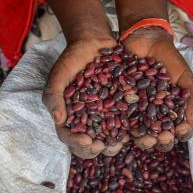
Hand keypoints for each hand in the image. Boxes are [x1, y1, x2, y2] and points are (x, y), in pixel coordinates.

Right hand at [43, 0, 129, 157]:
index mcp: (71, 119)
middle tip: (103, 146)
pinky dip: (132, 129)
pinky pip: (128, 123)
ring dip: (115, 145)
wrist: (94, 43)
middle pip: (91, 145)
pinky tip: (138, 129)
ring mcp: (107, 117)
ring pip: (110, 139)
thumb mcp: (58, 76)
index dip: (77, 143)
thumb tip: (58, 120)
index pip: (70, 137)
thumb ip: (54, 96)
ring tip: (120, 142)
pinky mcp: (123, 109)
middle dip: (97, 149)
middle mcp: (89, 122)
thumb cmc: (71, 60)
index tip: (87, 140)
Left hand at [122, 28, 192, 151]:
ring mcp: (133, 113)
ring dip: (139, 138)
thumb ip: (191, 101)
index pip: (174, 134)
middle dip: (157, 141)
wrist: (146, 40)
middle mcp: (151, 118)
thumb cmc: (169, 61)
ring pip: (135, 134)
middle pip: (154, 139)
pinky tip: (120, 127)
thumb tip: (188, 128)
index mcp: (170, 115)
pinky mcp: (116, 106)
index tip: (176, 132)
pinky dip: (118, 126)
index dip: (175, 136)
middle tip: (157, 137)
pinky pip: (116, 120)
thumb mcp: (185, 79)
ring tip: (139, 134)